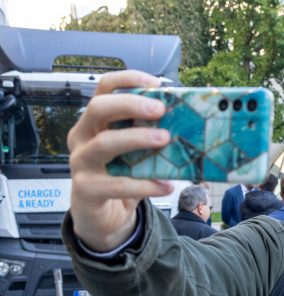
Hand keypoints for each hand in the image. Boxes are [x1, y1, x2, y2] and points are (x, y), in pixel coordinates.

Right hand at [67, 71, 172, 251]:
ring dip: (137, 138)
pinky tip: (166, 186)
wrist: (102, 215)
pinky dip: (144, 185)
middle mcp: (82, 136)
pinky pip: (116, 184)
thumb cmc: (121, 175)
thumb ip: (151, 135)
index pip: (104, 88)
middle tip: (160, 109)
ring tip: (165, 139)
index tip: (156, 83)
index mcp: (95, 121)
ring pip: (104, 143)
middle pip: (98, 108)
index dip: (128, 80)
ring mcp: (81, 162)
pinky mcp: (86, 189)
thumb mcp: (135, 152)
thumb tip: (189, 124)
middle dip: (131, 105)